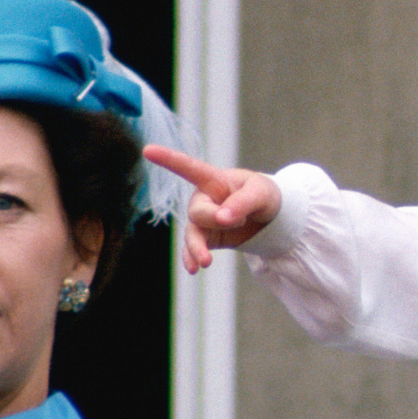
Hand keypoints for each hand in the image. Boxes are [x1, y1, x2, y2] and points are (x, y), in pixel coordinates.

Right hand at [142, 145, 283, 272]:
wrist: (269, 217)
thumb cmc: (263, 195)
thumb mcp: (261, 193)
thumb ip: (242, 203)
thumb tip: (222, 218)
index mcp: (214, 180)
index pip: (189, 167)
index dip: (169, 158)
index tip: (147, 150)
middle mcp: (203, 199)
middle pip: (197, 212)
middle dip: (216, 219)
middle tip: (241, 220)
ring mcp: (203, 220)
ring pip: (192, 234)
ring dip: (197, 248)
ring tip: (206, 262)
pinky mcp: (207, 238)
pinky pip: (194, 249)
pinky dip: (192, 258)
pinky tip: (194, 268)